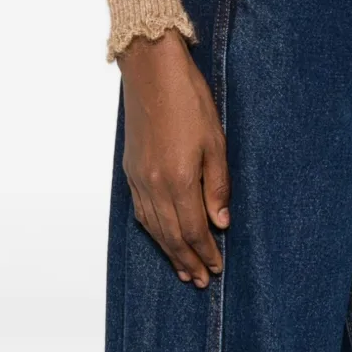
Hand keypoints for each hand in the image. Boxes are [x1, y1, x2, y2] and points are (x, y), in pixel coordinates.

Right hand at [117, 28, 230, 287]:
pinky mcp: (130, 169)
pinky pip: (140, 211)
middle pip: (171, 235)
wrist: (151, 70)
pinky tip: (160, 236)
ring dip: (169, 251)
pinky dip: (152, 230)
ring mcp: (139, 178)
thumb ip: (218, 184)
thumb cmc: (189, 98)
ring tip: (183, 269)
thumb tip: (220, 222)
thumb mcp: (215, 139)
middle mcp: (155, 184)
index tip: (217, 267)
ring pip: (153, 227)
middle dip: (187, 260)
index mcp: (179, 178)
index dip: (206, 251)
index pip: (193, 229)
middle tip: (201, 280)